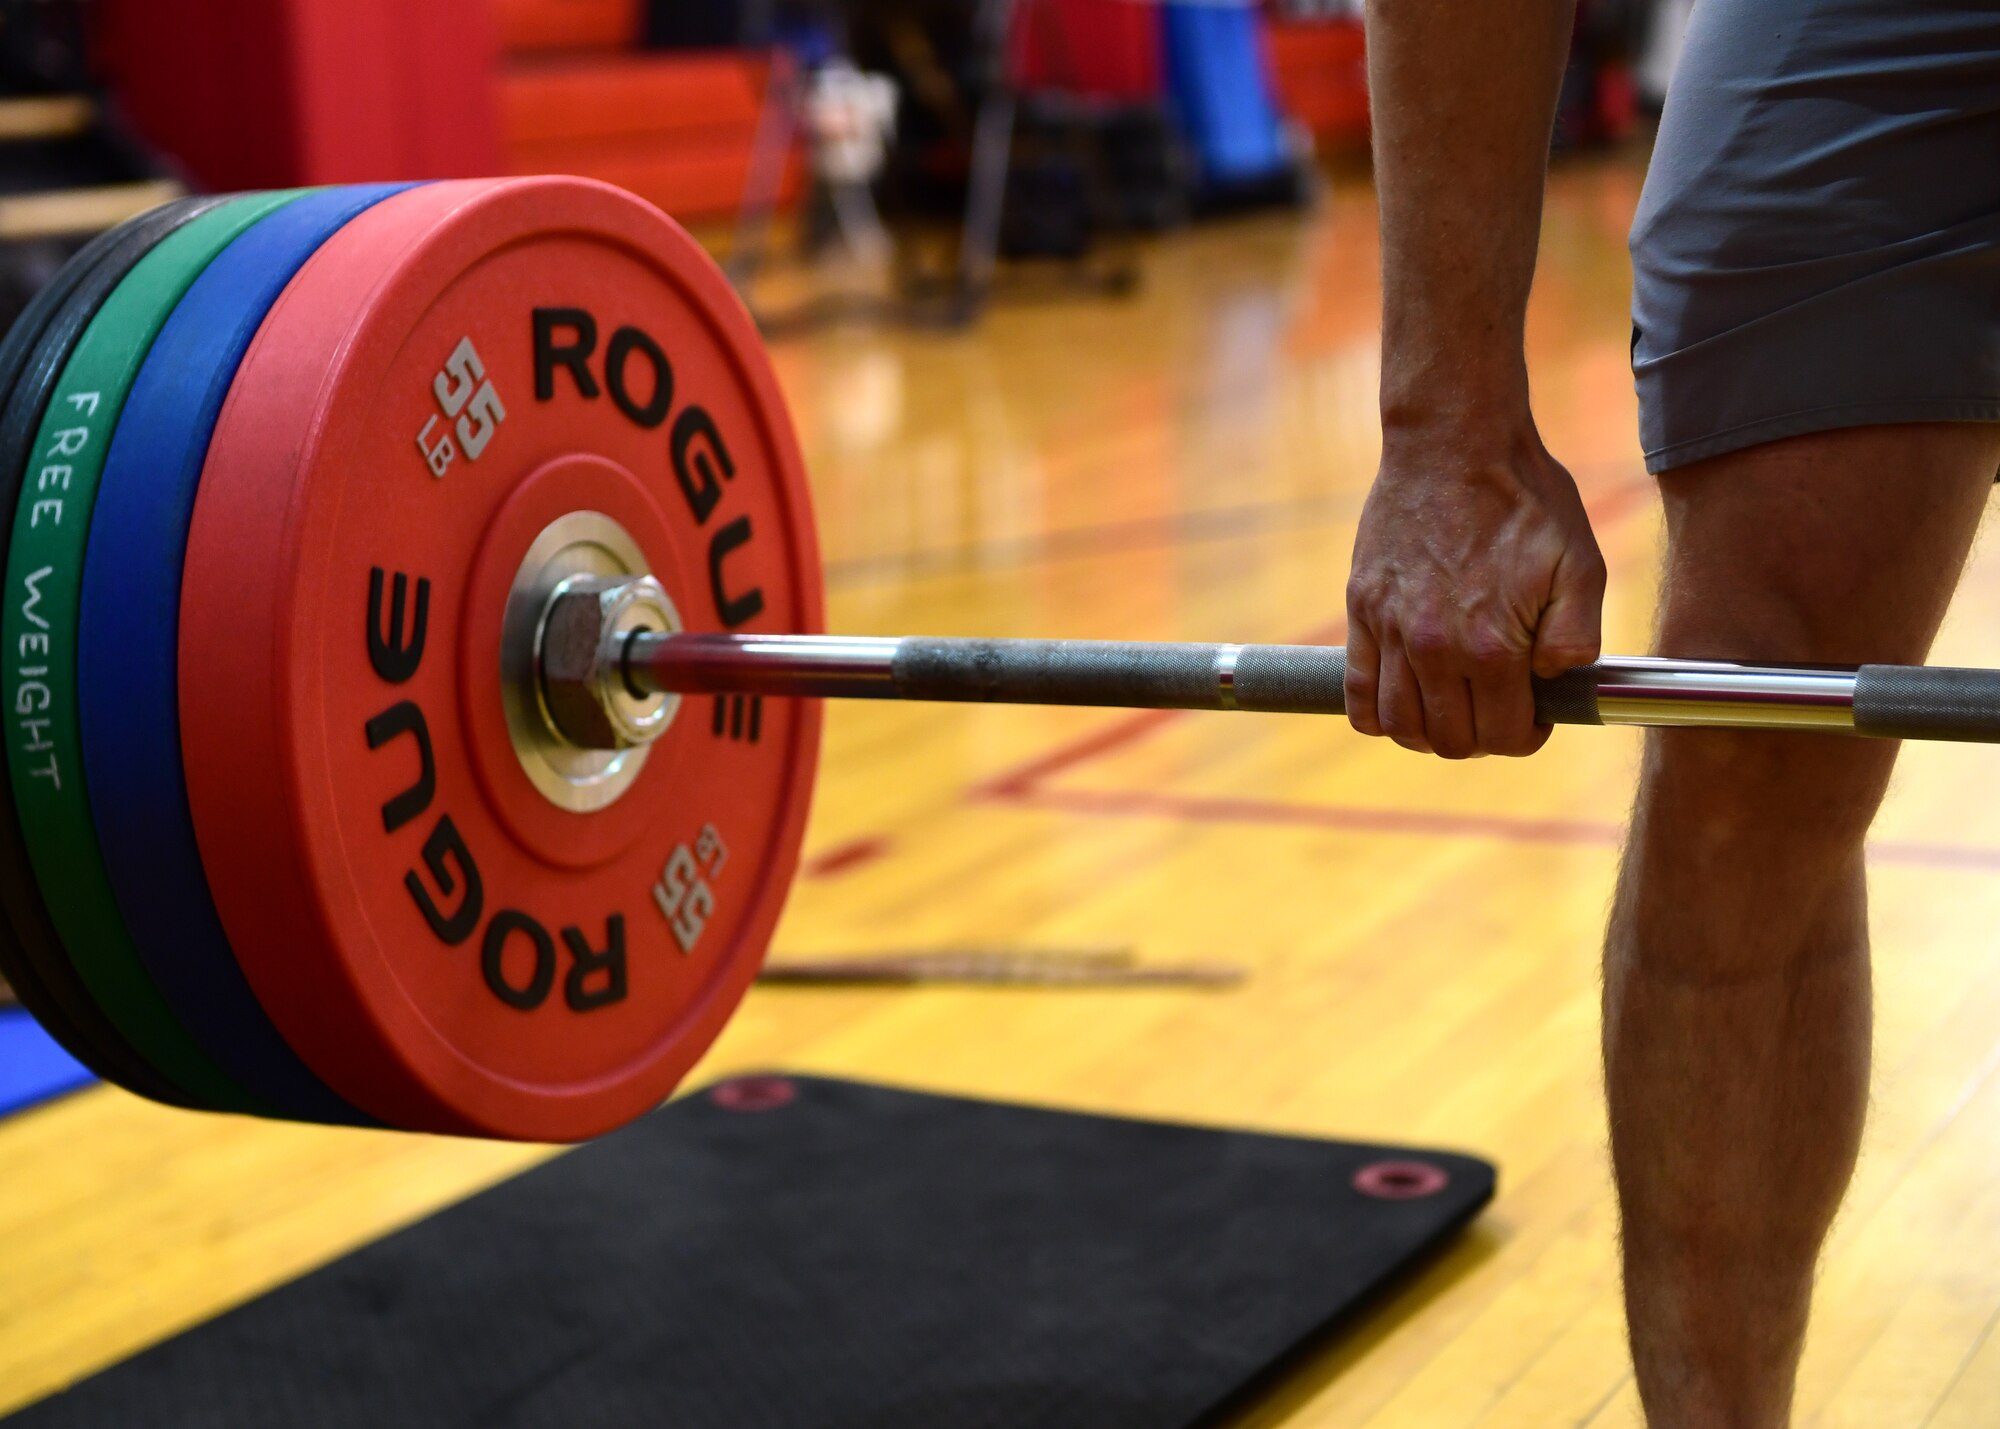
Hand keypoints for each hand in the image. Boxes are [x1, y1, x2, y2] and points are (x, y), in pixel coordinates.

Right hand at [1344, 417, 1605, 757]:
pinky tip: (1403, 702)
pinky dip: (1376, 716)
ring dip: (1429, 733)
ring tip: (1453, 708)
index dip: (1526, 737)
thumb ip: (1577, 634)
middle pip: (1450, 740)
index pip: (1504, 736)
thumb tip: (1556, 682)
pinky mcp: (1361, 612)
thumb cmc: (1524, 499)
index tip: (1533, 716)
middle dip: (1480, 737)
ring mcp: (1390, 632)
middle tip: (1497, 708)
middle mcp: (1433, 649)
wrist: (1452, 443)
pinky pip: (1356, 694)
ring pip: (1400, 726)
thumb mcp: (1580, 562)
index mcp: (1491, 645)